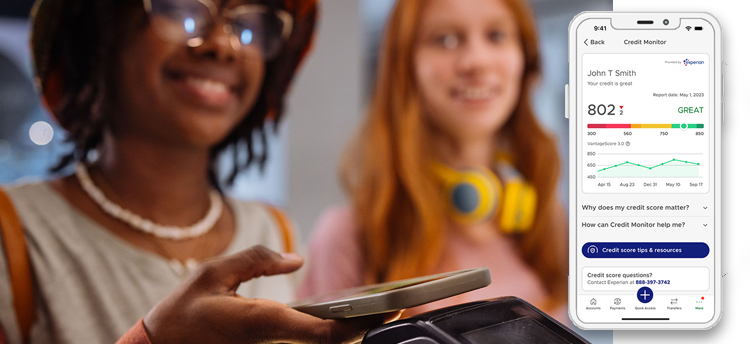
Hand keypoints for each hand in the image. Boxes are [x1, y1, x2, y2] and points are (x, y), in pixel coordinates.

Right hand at [143, 245, 394, 343]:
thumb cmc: (183, 310)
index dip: (360, 324)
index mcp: (263, 322)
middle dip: (364, 327)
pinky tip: (346, 317)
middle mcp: (272, 341)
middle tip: (397, 306)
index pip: (323, 332)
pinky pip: (306, 342)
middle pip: (330, 342)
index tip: (388, 310)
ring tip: (380, 309)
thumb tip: (297, 259)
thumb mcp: (214, 272)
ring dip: (350, 330)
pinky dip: (330, 332)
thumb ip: (257, 260)